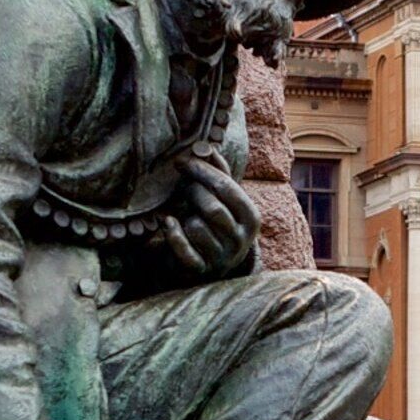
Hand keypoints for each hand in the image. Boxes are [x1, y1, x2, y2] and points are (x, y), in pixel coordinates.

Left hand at [150, 155, 257, 274]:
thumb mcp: (223, 199)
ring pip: (196, 228)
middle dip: (193, 193)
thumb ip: (218, 173)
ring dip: (185, 217)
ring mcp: (222, 258)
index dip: (203, 172)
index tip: (183, 161)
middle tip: (184, 187)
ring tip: (185, 215)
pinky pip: (184, 250)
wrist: (209, 265)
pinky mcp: (201, 271)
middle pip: (212, 208)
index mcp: (251, 218)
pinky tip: (168, 223)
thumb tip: (207, 148)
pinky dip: (173, 234)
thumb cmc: (215, 223)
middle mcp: (241, 241)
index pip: (228, 189)